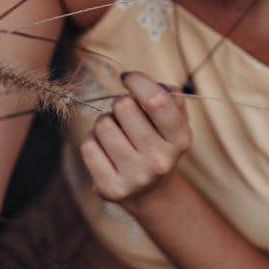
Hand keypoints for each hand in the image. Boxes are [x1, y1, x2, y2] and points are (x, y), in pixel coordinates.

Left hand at [80, 71, 191, 205]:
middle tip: (125, 115)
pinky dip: (92, 140)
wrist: (149, 190)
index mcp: (180, 139)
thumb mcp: (173, 118)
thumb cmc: (157, 141)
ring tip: (115, 133)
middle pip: (124, 107)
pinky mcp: (111, 188)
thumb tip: (136, 81)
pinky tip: (104, 149)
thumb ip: (167, 94)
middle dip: (120, 103)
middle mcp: (160, 160)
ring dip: (104, 122)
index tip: (128, 78)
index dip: (137, 81)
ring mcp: (136, 177)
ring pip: (103, 125)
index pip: (157, 100)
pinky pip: (88, 146)